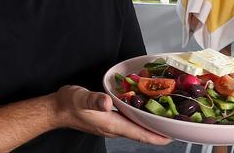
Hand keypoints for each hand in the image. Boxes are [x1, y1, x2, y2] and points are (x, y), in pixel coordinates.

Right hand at [51, 85, 171, 145]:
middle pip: (141, 132)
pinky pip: (129, 121)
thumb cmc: (69, 104)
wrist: (57, 109)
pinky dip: (140, 117)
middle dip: (158, 130)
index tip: (173, 136)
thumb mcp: (81, 98)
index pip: (139, 134)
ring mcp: (112, 125)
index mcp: (112, 125)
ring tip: (165, 119)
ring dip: (150, 125)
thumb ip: (94, 100)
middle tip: (176, 124)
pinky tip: (144, 110)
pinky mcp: (109, 119)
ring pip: (136, 128)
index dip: (156, 136)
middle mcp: (114, 127)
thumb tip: (107, 102)